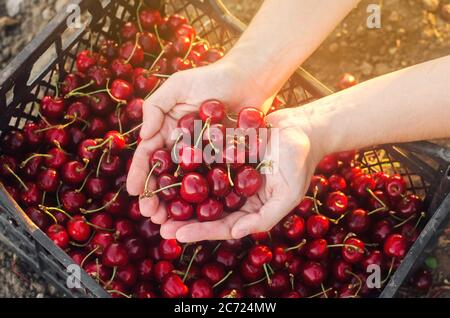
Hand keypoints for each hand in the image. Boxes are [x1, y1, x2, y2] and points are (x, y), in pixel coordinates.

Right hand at [126, 59, 273, 220]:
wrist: (249, 80)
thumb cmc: (211, 79)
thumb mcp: (177, 86)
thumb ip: (156, 107)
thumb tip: (144, 136)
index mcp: (168, 131)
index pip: (149, 156)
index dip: (141, 174)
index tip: (134, 193)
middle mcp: (183, 147)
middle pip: (165, 176)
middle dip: (156, 196)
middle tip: (152, 215)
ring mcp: (204, 156)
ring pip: (186, 184)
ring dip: (176, 204)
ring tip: (169, 221)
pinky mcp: (224, 161)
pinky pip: (211, 181)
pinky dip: (204, 198)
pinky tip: (199, 214)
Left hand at [157, 108, 324, 241]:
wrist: (302, 127)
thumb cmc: (300, 162)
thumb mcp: (289, 194)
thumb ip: (265, 217)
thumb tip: (235, 233)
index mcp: (251, 208)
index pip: (223, 225)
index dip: (200, 232)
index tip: (177, 234)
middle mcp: (237, 194)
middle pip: (206, 210)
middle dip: (182, 218)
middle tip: (157, 223)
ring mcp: (229, 173)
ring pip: (200, 187)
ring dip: (178, 194)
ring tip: (155, 198)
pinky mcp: (224, 152)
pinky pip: (203, 159)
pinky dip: (187, 164)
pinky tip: (166, 165)